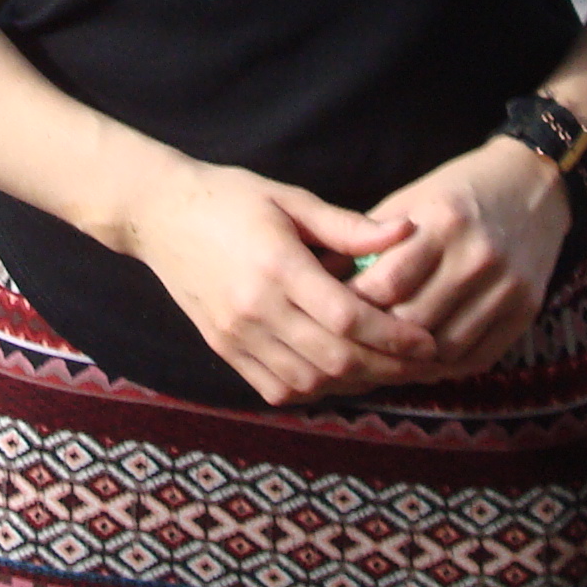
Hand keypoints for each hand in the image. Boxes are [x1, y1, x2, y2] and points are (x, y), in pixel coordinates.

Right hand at [122, 160, 437, 406]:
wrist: (158, 214)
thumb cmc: (230, 197)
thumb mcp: (291, 199)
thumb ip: (348, 225)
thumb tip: (407, 232)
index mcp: (278, 265)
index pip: (349, 318)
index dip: (395, 337)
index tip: (428, 341)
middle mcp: (256, 308)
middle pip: (334, 359)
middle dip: (386, 368)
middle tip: (420, 364)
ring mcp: (236, 334)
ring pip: (308, 382)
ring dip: (353, 383)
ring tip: (385, 369)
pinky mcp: (223, 348)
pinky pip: (275, 388)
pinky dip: (313, 389)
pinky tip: (337, 373)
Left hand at [346, 139, 568, 381]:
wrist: (535, 184)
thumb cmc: (459, 190)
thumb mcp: (411, 198)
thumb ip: (368, 239)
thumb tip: (320, 276)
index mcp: (443, 221)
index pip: (387, 284)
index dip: (354, 306)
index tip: (331, 314)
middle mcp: (478, 256)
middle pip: (413, 323)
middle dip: (376, 339)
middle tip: (349, 346)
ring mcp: (507, 287)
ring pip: (444, 349)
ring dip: (408, 361)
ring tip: (379, 360)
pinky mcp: (527, 310)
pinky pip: (478, 357)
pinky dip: (445, 367)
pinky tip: (420, 362)